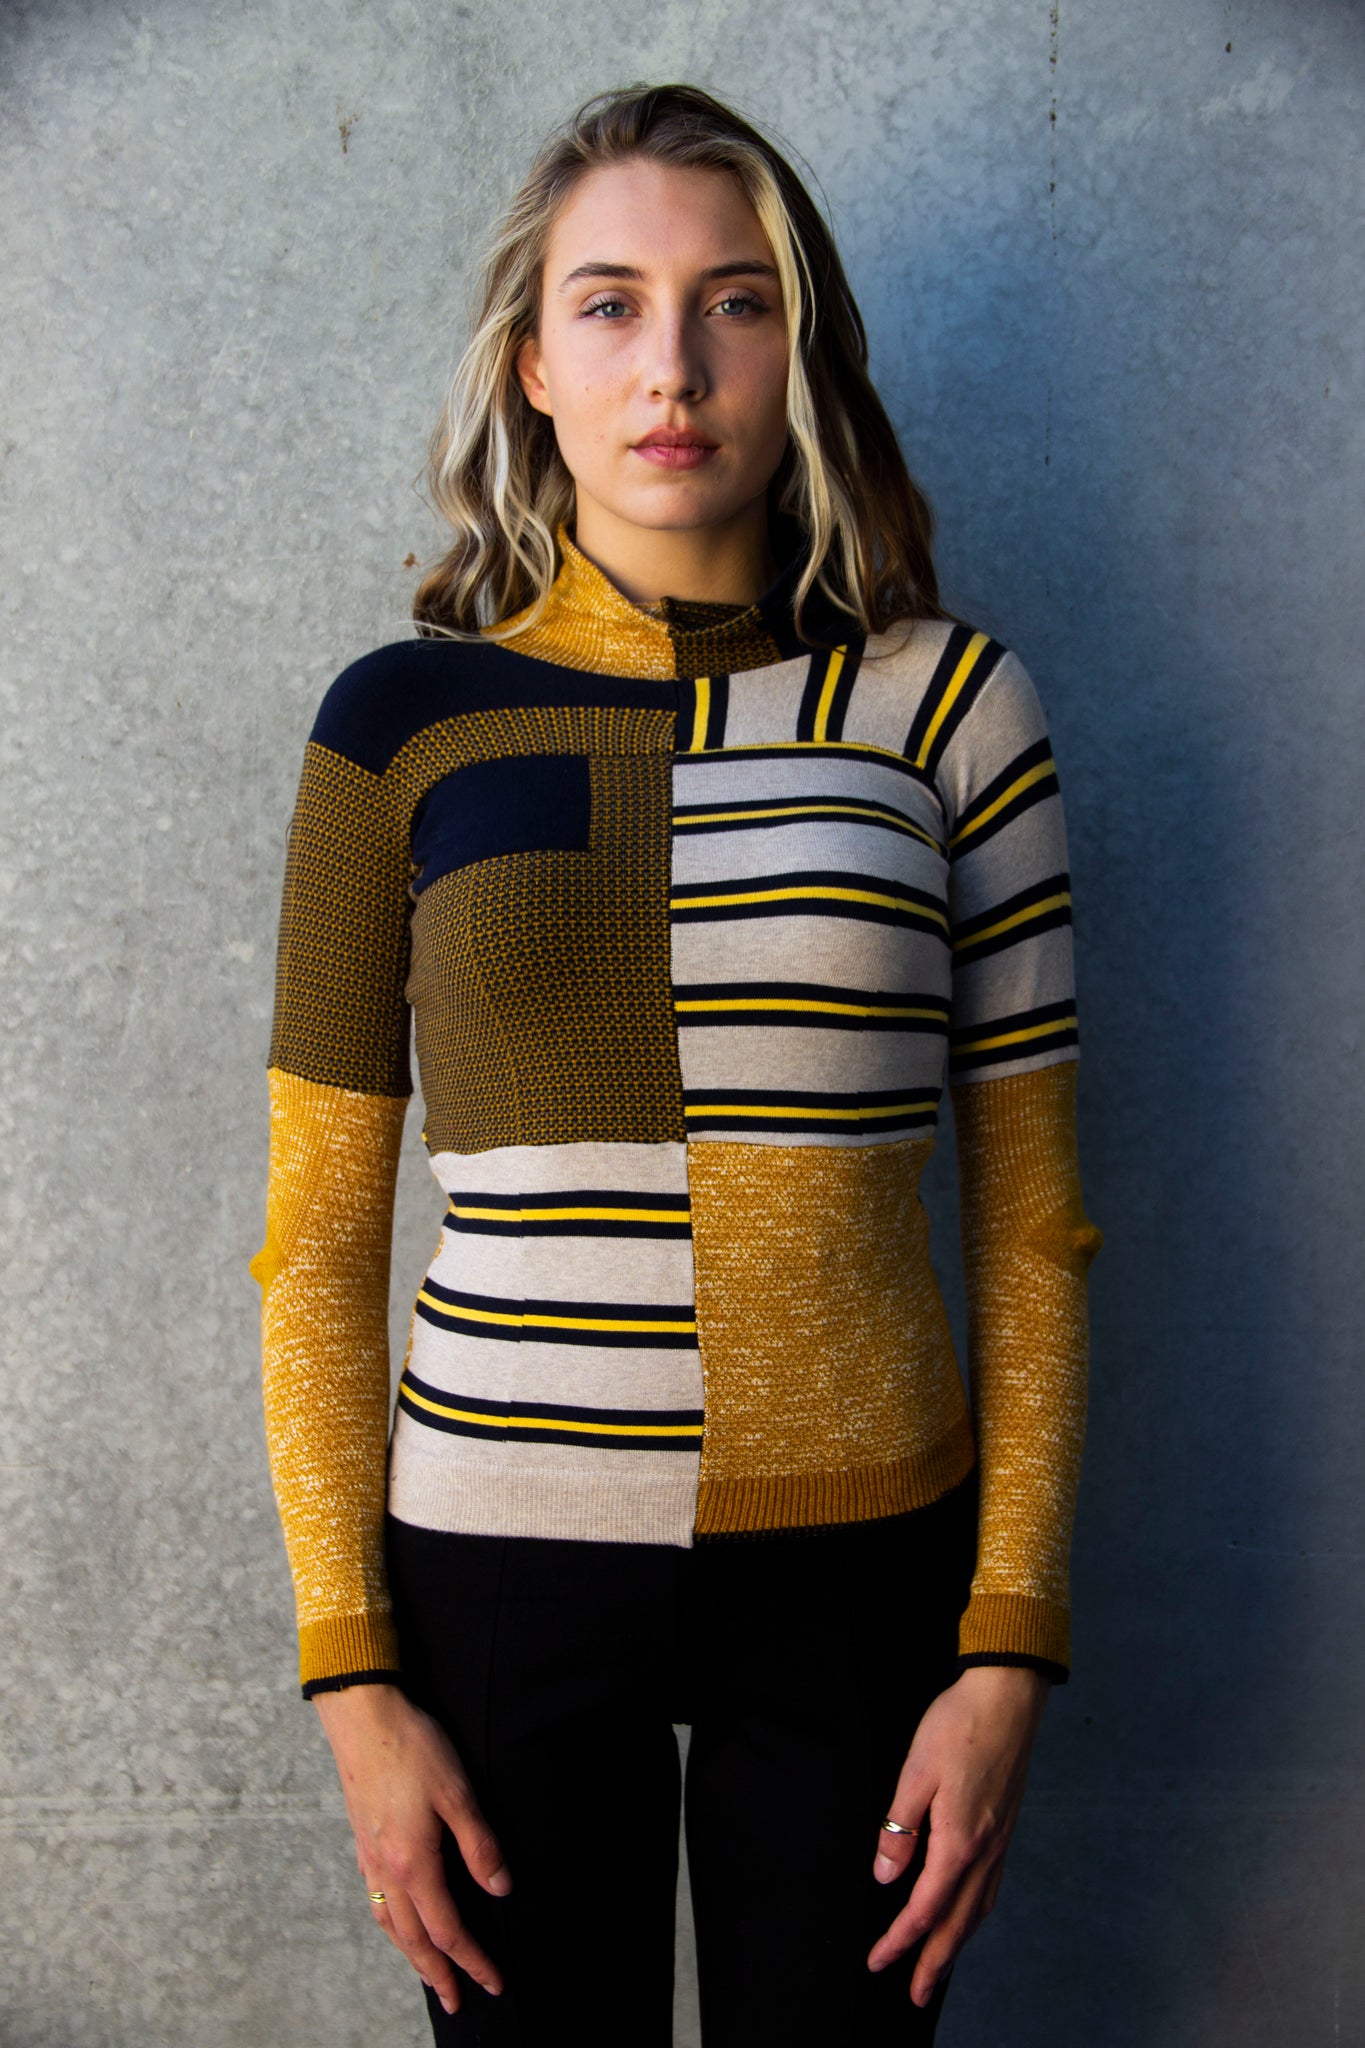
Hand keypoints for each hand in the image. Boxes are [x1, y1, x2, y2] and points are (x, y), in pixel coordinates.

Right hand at [313, 1681, 513, 2015]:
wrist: (361, 1716)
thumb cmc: (412, 1747)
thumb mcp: (457, 1792)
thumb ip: (479, 1844)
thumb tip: (499, 1888)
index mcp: (413, 1862)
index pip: (447, 1929)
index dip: (471, 1959)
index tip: (492, 1980)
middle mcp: (386, 1869)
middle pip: (414, 1939)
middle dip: (438, 1974)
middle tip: (458, 2001)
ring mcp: (370, 1857)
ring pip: (390, 1924)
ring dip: (412, 1956)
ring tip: (429, 1975)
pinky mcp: (362, 1841)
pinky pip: (375, 1901)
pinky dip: (390, 1925)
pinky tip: (397, 1921)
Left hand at [867, 1664, 1048, 2006]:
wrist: (1009, 1696)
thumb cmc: (959, 1725)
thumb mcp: (915, 1771)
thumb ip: (899, 1828)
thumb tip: (885, 1877)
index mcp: (959, 1840)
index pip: (925, 1907)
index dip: (899, 1939)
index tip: (878, 1961)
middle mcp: (985, 1850)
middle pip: (958, 1923)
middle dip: (934, 1963)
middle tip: (916, 1996)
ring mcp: (1001, 1841)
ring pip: (979, 1910)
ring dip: (958, 1945)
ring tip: (940, 1969)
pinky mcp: (1007, 1827)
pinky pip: (991, 1888)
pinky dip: (976, 1914)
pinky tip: (969, 1915)